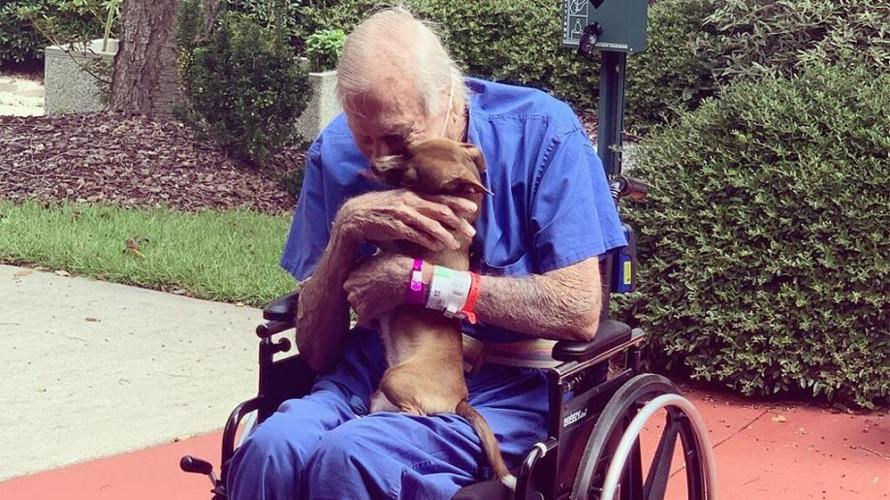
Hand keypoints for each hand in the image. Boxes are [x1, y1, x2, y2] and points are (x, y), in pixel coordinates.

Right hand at [336, 189, 476, 251]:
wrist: (354, 217)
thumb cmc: (379, 212)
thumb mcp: (400, 204)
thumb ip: (417, 207)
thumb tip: (436, 215)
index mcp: (412, 194)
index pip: (440, 197)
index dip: (458, 202)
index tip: (474, 208)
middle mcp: (409, 201)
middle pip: (440, 210)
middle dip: (458, 221)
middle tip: (472, 232)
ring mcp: (402, 213)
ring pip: (430, 223)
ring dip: (445, 234)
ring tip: (456, 244)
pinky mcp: (394, 226)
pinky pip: (415, 234)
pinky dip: (428, 240)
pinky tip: (438, 247)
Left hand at [343, 253, 412, 327]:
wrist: (408, 278)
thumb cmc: (399, 266)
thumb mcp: (380, 256)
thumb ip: (369, 262)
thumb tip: (372, 263)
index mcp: (352, 271)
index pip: (353, 284)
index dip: (364, 288)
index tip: (373, 291)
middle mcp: (349, 285)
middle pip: (354, 296)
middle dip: (364, 299)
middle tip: (377, 302)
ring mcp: (355, 299)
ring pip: (358, 309)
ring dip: (368, 312)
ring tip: (380, 312)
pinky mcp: (364, 312)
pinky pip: (365, 322)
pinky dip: (372, 324)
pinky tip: (380, 323)